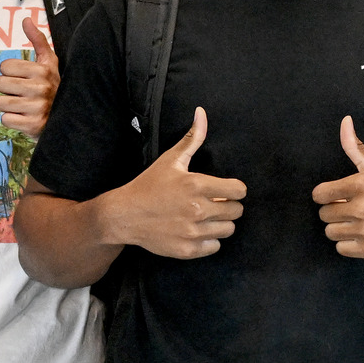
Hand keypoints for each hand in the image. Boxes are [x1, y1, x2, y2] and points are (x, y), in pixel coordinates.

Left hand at [0, 21, 59, 134]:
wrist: (69, 118)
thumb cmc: (53, 87)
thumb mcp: (49, 62)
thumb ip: (37, 40)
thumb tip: (25, 19)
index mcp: (42, 70)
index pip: (5, 66)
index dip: (10, 73)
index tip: (22, 78)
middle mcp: (40, 88)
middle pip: (0, 84)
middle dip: (7, 89)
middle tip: (21, 93)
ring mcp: (37, 108)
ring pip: (0, 102)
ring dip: (8, 106)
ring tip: (22, 105)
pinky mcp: (33, 125)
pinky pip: (6, 120)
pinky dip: (12, 120)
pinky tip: (24, 117)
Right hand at [95, 108, 247, 258]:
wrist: (124, 215)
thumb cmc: (148, 185)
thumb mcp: (170, 160)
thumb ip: (192, 139)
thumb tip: (201, 113)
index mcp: (197, 185)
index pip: (239, 191)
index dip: (235, 189)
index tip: (225, 190)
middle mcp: (198, 209)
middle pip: (237, 211)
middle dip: (228, 205)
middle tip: (214, 203)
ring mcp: (193, 231)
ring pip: (228, 230)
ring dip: (220, 223)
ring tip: (205, 216)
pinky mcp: (187, 249)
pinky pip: (215, 247)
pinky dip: (209, 240)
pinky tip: (196, 230)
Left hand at [314, 117, 363, 259]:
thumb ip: (354, 146)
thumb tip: (345, 120)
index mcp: (360, 184)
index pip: (319, 195)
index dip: (325, 195)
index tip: (335, 196)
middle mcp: (363, 208)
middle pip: (324, 215)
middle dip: (334, 211)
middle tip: (351, 208)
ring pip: (331, 233)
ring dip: (340, 228)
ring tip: (357, 221)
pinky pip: (342, 249)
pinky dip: (349, 243)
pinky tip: (363, 233)